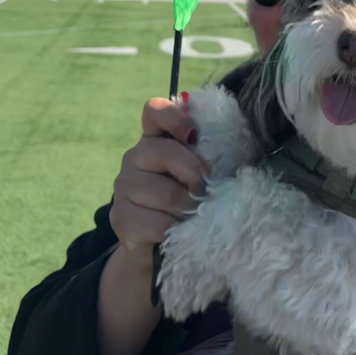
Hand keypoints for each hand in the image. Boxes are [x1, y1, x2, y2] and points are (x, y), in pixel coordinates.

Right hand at [110, 96, 206, 272]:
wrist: (159, 244)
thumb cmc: (188, 198)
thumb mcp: (200, 172)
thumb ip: (209, 155)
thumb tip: (235, 147)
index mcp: (155, 138)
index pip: (154, 110)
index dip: (174, 117)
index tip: (193, 135)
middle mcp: (134, 157)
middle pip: (164, 152)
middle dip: (194, 172)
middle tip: (205, 188)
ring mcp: (123, 187)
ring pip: (165, 193)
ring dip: (188, 207)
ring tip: (193, 213)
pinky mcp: (120, 217)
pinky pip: (157, 222)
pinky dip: (175, 228)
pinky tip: (177, 230)